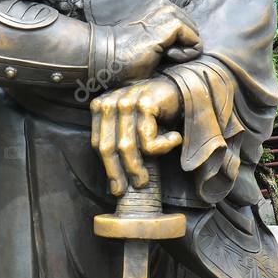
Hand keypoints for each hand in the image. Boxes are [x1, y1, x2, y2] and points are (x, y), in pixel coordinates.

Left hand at [91, 77, 182, 195]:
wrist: (178, 89)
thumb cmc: (152, 114)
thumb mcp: (129, 126)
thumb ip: (118, 143)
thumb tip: (114, 182)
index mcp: (100, 107)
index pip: (99, 144)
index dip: (108, 168)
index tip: (118, 188)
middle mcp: (110, 102)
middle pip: (108, 147)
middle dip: (119, 172)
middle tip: (133, 187)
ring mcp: (126, 100)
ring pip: (127, 146)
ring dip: (138, 167)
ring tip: (146, 178)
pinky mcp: (145, 103)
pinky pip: (148, 140)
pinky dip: (163, 146)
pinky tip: (175, 139)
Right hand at [113, 0, 200, 82]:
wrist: (107, 55)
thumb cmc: (122, 55)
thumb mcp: (148, 39)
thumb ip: (167, 36)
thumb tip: (189, 45)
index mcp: (156, 6)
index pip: (184, 23)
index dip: (176, 43)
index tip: (154, 49)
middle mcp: (163, 4)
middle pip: (192, 29)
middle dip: (181, 45)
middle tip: (156, 53)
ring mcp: (167, 10)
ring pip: (194, 35)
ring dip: (180, 51)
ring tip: (156, 53)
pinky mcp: (171, 22)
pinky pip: (195, 42)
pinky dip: (183, 55)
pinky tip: (162, 54)